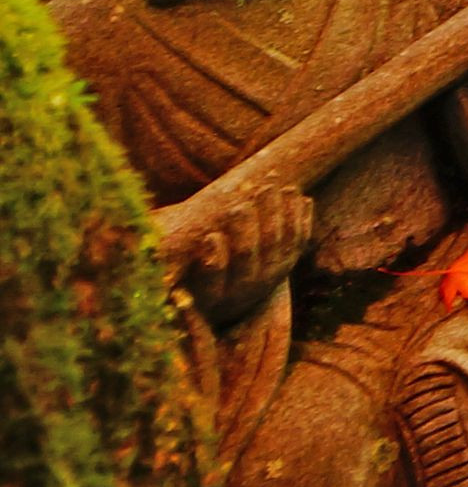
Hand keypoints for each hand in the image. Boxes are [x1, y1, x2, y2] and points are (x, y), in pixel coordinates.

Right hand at [177, 184, 313, 323]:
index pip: (215, 278)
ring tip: (270, 186)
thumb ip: (168, 270)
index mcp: (218, 295)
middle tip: (238, 205)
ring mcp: (275, 273)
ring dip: (275, 212)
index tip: (209, 237)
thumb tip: (148, 253)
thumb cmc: (194, 284)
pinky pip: (300, 238)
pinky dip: (301, 217)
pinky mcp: (291, 261)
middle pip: (250, 253)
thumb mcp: (179, 285)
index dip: (213, 260)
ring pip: (279, 240)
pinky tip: (300, 197)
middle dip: (245, 228)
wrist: (232, 299)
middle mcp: (250, 287)